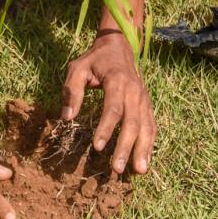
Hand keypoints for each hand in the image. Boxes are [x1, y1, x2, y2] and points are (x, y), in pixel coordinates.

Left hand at [61, 32, 154, 175]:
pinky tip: (144, 161)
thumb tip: (66, 118)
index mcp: (117, 81)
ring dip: (143, 150)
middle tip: (117, 169)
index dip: (106, 128)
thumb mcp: (77, 68)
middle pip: (132, 122)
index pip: (113, 108)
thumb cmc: (94, 60)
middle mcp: (135, 91)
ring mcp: (144, 99)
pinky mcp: (147, 106)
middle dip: (125, 147)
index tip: (98, 147)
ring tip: (138, 172)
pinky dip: (149, 144)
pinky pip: (151, 126)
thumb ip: (71, 91)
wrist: (118, 47)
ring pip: (146, 127)